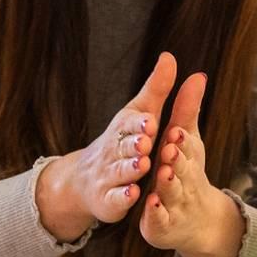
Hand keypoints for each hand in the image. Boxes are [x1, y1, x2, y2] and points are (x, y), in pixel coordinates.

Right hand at [36, 52, 205, 239]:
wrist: (86, 179)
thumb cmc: (123, 141)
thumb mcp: (140, 113)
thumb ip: (157, 89)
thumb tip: (170, 56)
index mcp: (124, 129)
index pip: (130, 123)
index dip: (139, 123)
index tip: (151, 120)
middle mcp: (114, 150)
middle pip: (123, 147)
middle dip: (134, 144)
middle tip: (146, 142)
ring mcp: (109, 176)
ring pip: (120, 171)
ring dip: (130, 168)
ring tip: (143, 164)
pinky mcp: (108, 200)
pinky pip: (114, 199)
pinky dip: (122, 197)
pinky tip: (133, 194)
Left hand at [139, 69, 242, 256]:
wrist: (193, 218)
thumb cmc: (185, 170)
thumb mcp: (185, 138)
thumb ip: (186, 109)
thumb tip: (198, 74)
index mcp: (187, 156)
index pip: (186, 146)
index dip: (181, 140)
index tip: (175, 130)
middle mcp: (185, 180)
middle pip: (181, 169)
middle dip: (176, 159)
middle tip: (169, 148)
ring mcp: (175, 203)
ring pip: (171, 193)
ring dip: (167, 184)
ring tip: (161, 172)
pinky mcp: (162, 223)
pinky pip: (158, 218)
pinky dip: (155, 212)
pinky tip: (149, 204)